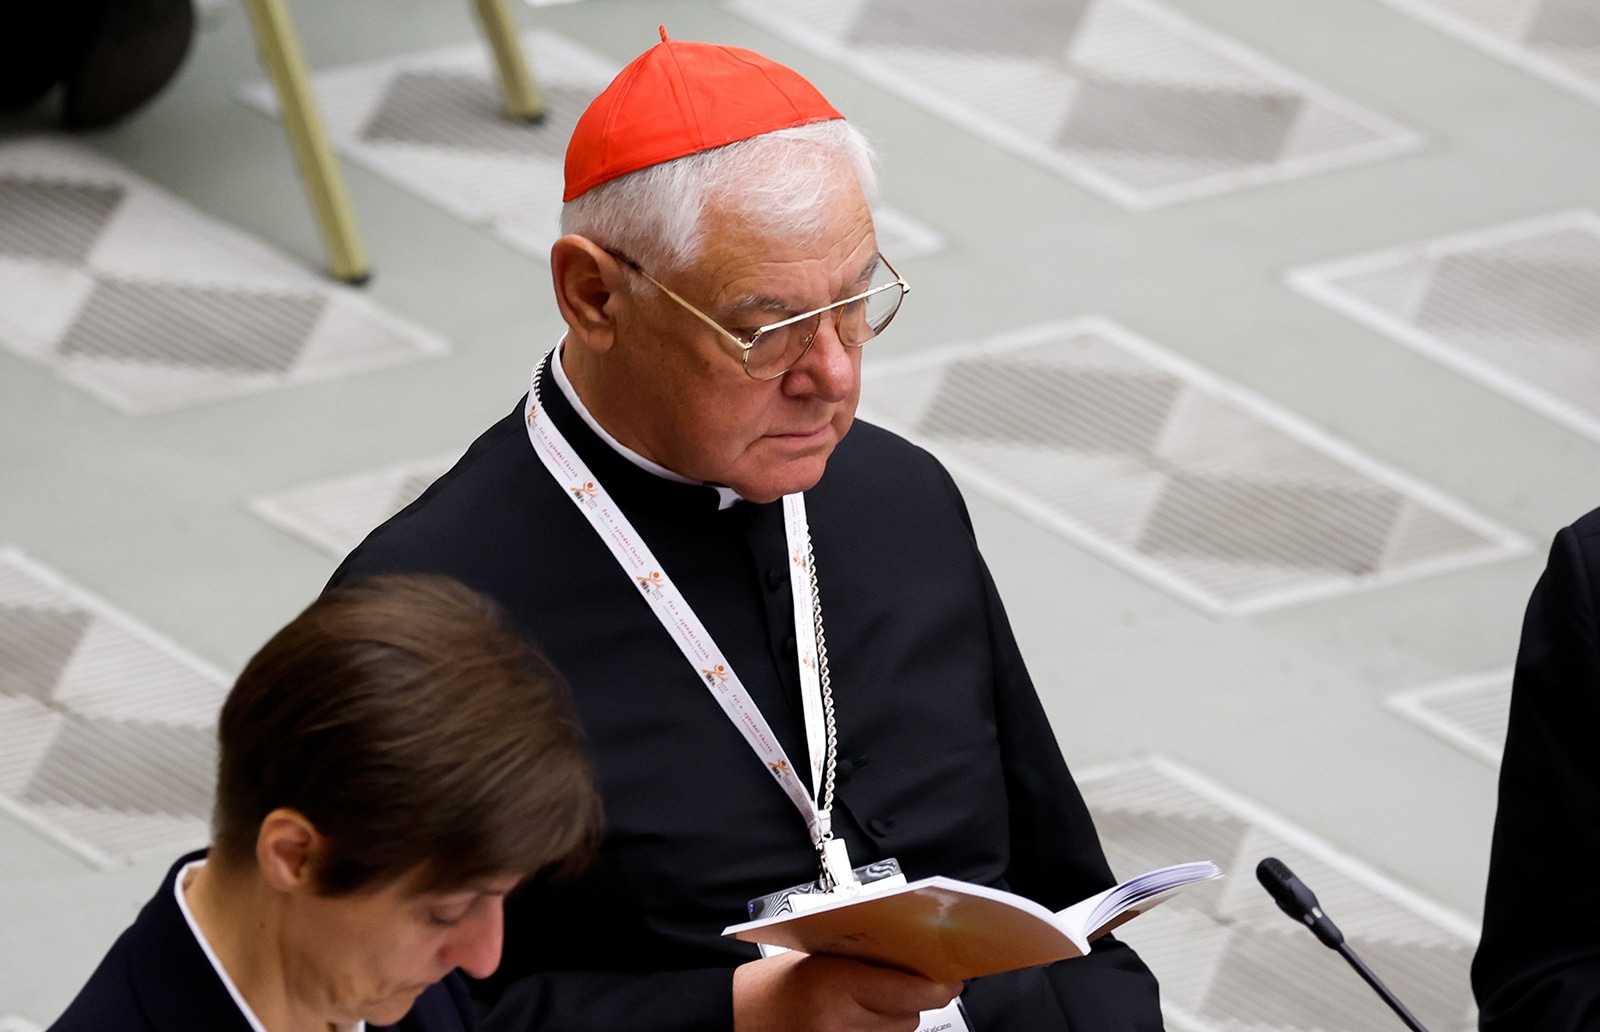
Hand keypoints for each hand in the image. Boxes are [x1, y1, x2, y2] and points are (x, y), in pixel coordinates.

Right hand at [733, 951, 960, 1031]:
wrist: (738, 1016)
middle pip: (909, 1016)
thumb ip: (868, 961)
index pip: (911, 991)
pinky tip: (859, 1021)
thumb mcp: (821, 958)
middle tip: (896, 982)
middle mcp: (838, 1020)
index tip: (951, 979)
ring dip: (894, 1020)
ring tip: (863, 1004)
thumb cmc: (775, 984)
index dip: (938, 986)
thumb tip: (918, 963)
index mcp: (836, 983)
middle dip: (912, 999)